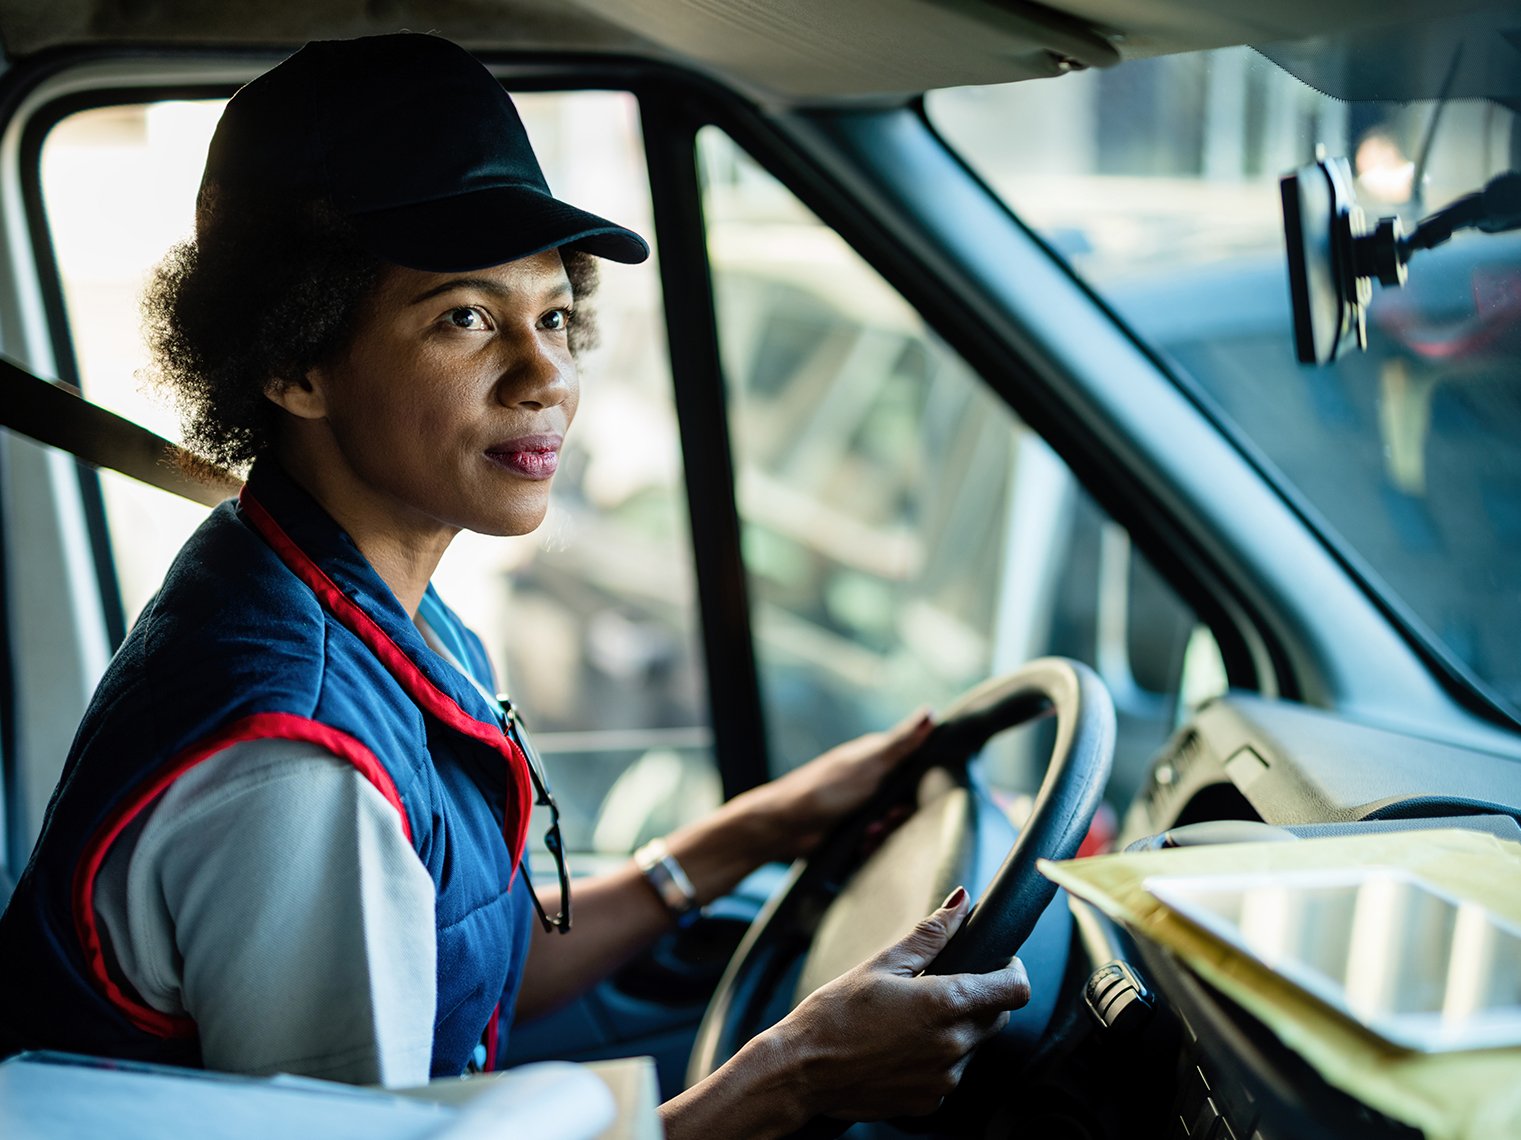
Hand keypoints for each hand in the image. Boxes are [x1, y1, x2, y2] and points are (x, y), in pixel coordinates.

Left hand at [737, 707, 933, 861]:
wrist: (784, 826)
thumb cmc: (825, 788)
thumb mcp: (869, 764)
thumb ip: (902, 743)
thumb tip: (930, 712)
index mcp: (877, 757)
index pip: (918, 764)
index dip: (924, 783)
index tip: (918, 796)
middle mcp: (873, 780)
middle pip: (909, 799)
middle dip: (901, 815)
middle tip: (886, 819)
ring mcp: (863, 806)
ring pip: (895, 823)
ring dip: (885, 833)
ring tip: (868, 835)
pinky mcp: (855, 830)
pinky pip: (878, 841)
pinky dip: (872, 845)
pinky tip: (862, 845)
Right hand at [768, 887, 1029, 1120]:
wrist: (800, 1071)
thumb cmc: (834, 1015)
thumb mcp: (881, 964)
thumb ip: (930, 935)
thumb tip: (960, 903)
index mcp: (946, 1004)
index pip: (1014, 989)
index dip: (1012, 969)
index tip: (999, 960)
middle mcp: (953, 1046)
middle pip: (996, 1016)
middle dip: (980, 995)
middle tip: (939, 983)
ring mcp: (943, 1079)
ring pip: (973, 1044)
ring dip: (957, 1027)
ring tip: (910, 1017)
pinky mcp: (929, 1101)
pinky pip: (950, 1072)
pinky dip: (938, 1055)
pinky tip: (902, 1045)